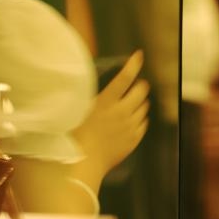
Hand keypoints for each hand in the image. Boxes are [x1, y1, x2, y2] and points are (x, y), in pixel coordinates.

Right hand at [74, 50, 149, 177]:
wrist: (84, 162)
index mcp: (106, 102)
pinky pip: (144, 123)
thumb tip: (92, 87)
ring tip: (132, 103)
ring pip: (145, 107)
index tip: (139, 55)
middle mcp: (122, 112)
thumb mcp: (77, 110)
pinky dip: (140, 118)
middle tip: (136, 84)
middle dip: (140, 85)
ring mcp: (130, 126)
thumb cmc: (74, 136)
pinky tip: (132, 120)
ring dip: (140, 102)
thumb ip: (89, 97)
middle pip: (141, 90)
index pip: (125, 77)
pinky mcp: (134, 139)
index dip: (133, 64)